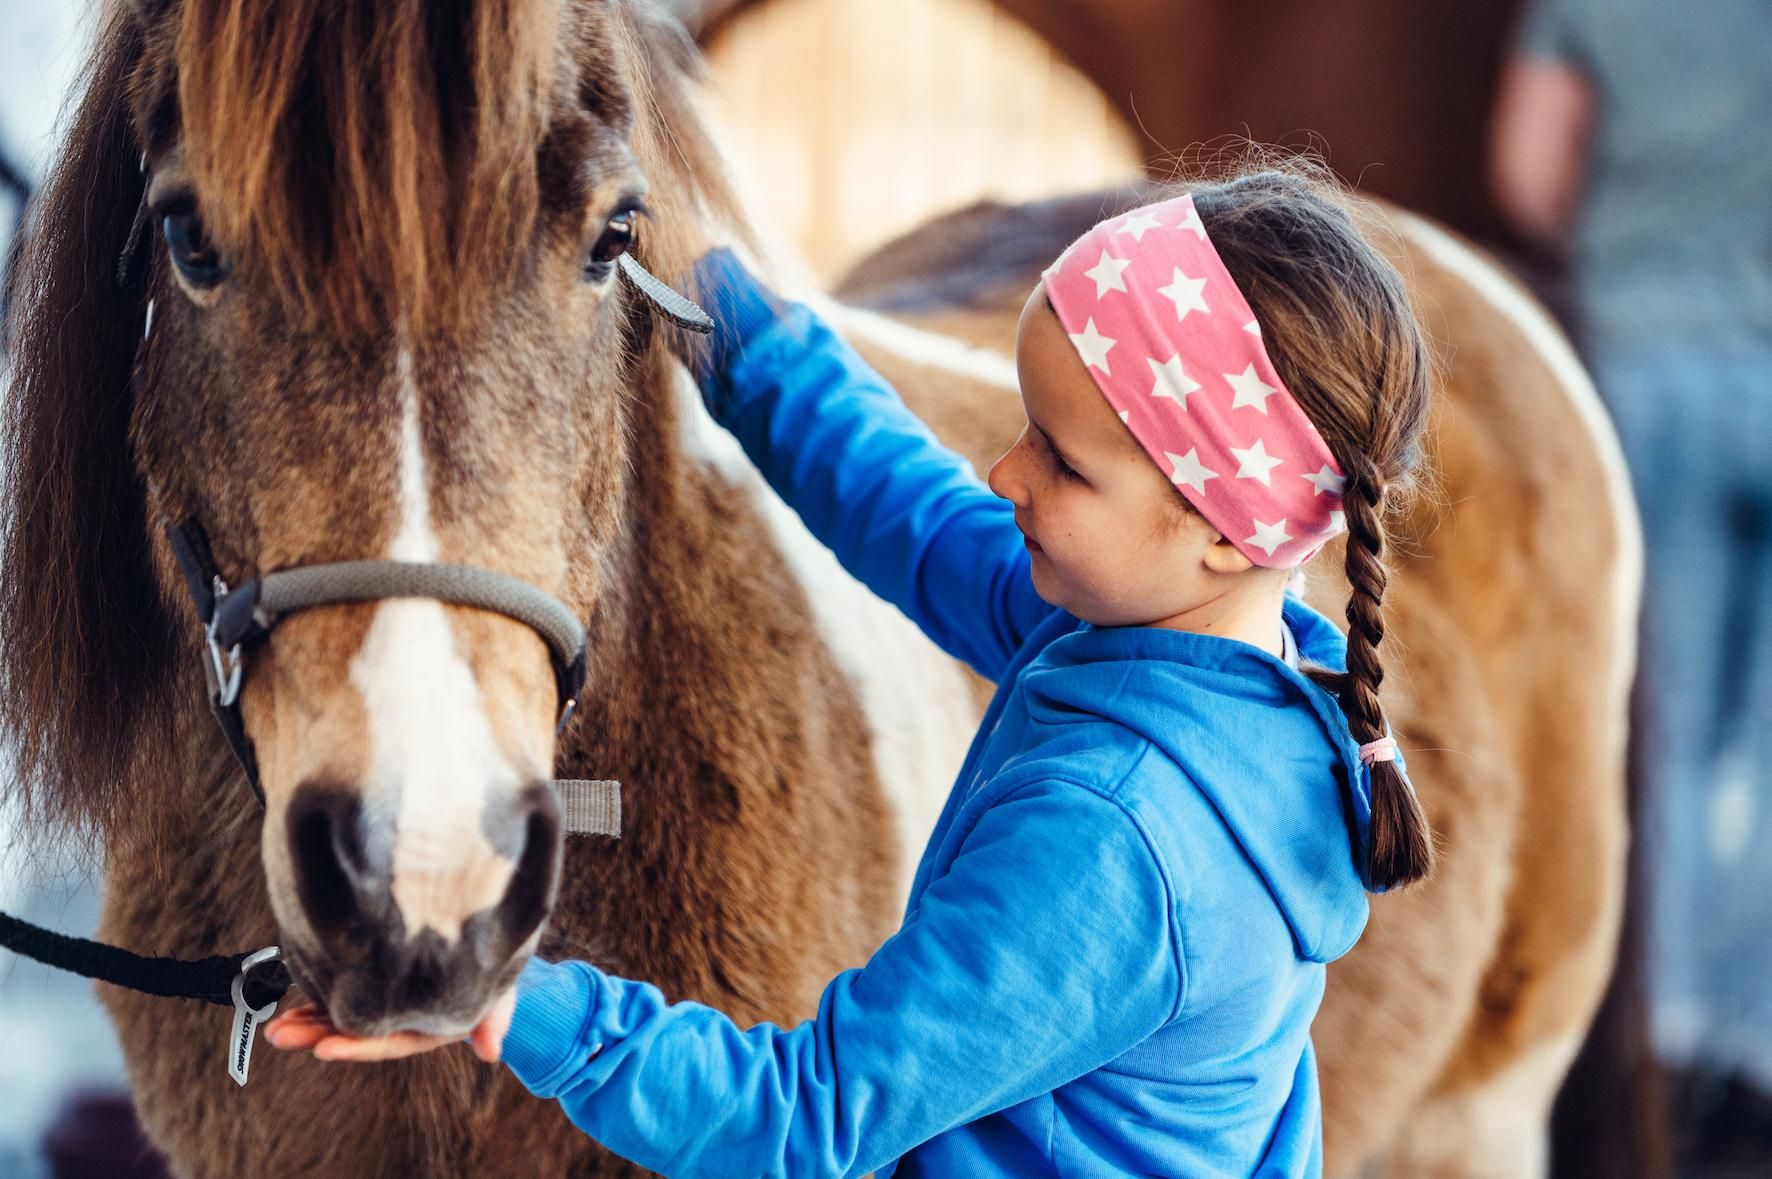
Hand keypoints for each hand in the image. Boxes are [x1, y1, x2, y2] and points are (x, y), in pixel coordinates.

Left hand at [262, 985, 517, 1063]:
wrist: (488, 952)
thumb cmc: (495, 976)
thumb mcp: (500, 995)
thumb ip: (494, 1020)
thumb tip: (490, 1050)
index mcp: (426, 1028)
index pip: (386, 1042)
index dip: (356, 1046)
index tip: (323, 1049)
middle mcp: (400, 1020)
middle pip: (355, 1033)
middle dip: (315, 1036)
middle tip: (279, 1036)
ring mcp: (385, 1003)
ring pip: (342, 1017)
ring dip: (307, 1023)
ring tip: (275, 1028)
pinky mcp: (375, 983)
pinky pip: (342, 995)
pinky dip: (316, 1001)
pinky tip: (290, 1006)